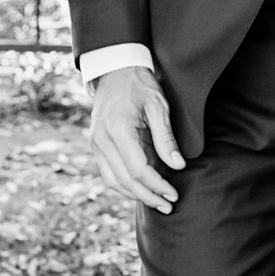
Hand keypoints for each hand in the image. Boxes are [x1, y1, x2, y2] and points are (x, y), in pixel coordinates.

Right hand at [86, 66, 183, 213]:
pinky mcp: (96, 144)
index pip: (138, 170)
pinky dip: (124, 185)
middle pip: (124, 181)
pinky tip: (142, 190)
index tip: (174, 194)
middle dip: (148, 196)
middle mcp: (102, 139)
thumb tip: (178, 166)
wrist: (115, 69)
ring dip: (135, 195)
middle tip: (169, 205)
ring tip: (158, 202)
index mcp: (118, 129)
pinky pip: (108, 173)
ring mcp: (96, 143)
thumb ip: (166, 138)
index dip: (157, 186)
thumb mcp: (159, 106)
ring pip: (113, 181)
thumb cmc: (140, 85)